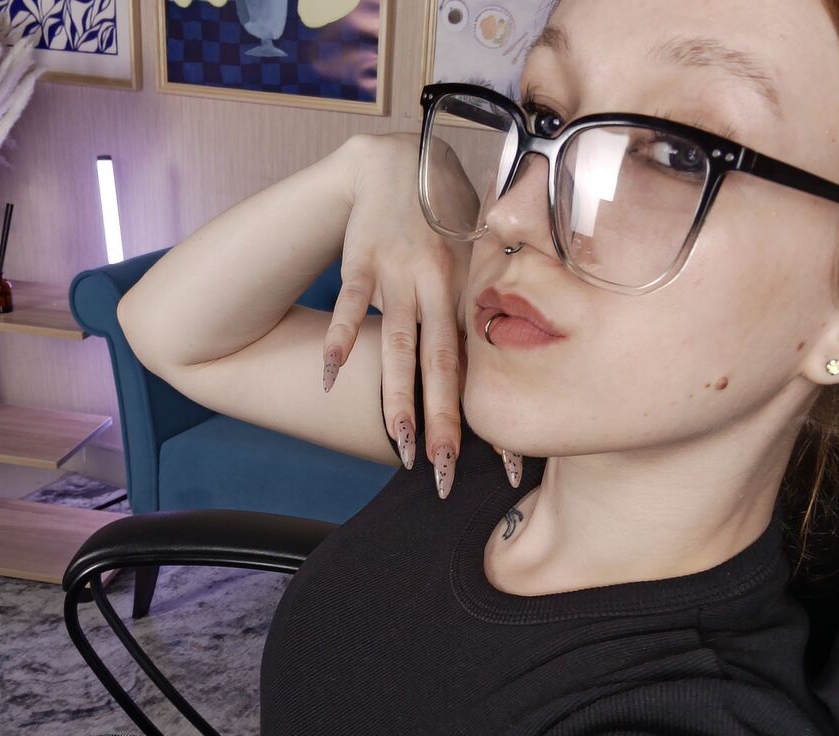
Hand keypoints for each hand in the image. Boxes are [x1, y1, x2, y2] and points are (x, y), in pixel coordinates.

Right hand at [321, 132, 472, 497]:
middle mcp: (439, 286)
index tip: (508, 468)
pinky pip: (350, 304)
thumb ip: (484, 302)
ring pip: (399, 343)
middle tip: (445, 471)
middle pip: (442, 363)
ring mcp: (398, 274)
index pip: (483, 365)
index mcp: (470, 290)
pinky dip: (340, 338)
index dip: (493, 414)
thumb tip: (502, 356)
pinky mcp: (362, 262)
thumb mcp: (478, 251)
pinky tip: (330, 374)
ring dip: (397, 395)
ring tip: (398, 442)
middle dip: (444, 421)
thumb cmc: (443, 213)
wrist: (400, 161)